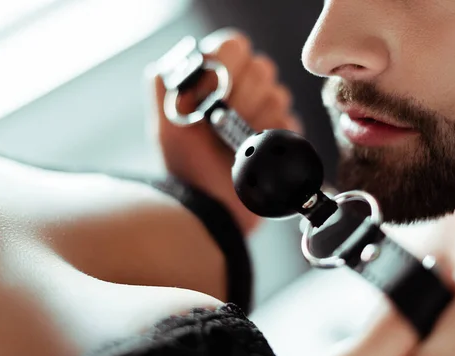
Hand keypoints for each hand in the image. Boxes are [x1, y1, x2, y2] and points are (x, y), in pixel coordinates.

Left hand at [146, 29, 300, 234]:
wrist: (216, 209)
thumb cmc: (188, 169)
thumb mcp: (167, 129)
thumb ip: (164, 89)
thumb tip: (169, 64)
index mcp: (215, 82)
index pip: (235, 46)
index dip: (229, 67)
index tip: (216, 95)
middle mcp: (242, 91)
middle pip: (262, 68)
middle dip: (243, 98)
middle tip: (223, 125)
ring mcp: (266, 112)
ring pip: (278, 94)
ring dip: (257, 121)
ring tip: (238, 143)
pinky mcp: (285, 135)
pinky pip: (290, 122)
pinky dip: (272, 139)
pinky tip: (255, 153)